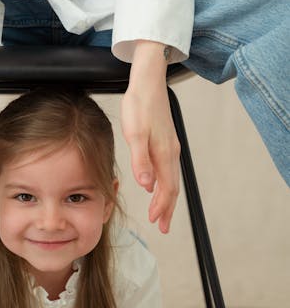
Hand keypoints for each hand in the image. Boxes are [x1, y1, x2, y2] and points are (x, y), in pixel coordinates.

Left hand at [120, 41, 180, 233]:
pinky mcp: (165, 140)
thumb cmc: (139, 105)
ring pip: (171, 178)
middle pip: (173, 187)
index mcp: (164, 153)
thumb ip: (141, 160)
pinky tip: (157, 184)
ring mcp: (169, 146)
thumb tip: (147, 185)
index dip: (162, 207)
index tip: (157, 223)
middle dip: (168, 208)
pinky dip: (165, 183)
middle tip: (163, 227)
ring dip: (168, 197)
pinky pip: (169, 168)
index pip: (167, 188)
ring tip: (161, 212)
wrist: (148, 81)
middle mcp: (170, 152)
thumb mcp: (135, 133)